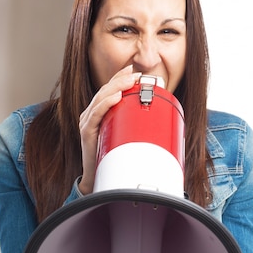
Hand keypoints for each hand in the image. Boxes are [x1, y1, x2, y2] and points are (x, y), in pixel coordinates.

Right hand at [78, 66, 140, 194]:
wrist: (99, 181)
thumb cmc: (113, 159)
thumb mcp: (127, 140)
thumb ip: (139, 130)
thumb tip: (166, 127)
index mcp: (100, 113)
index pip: (110, 90)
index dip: (120, 78)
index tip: (135, 71)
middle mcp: (92, 114)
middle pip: (106, 91)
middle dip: (122, 80)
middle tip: (137, 75)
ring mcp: (88, 122)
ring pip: (101, 99)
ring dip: (116, 87)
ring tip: (130, 82)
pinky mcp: (87, 133)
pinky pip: (95, 115)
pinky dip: (105, 104)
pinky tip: (115, 97)